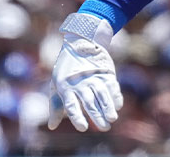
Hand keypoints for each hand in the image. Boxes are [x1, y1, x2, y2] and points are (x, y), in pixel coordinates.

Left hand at [48, 13, 122, 131]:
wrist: (80, 43)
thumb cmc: (65, 70)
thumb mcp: (56, 84)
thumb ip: (55, 106)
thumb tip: (52, 126)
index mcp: (65, 87)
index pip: (71, 105)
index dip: (77, 116)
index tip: (83, 128)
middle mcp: (80, 82)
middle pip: (89, 101)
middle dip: (97, 115)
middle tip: (104, 128)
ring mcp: (93, 76)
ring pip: (102, 94)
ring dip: (108, 107)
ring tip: (112, 119)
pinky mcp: (105, 72)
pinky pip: (111, 85)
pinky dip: (115, 95)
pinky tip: (118, 106)